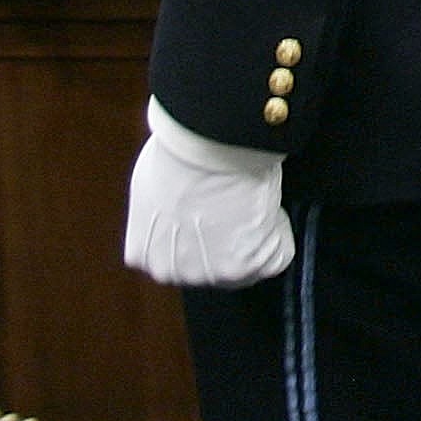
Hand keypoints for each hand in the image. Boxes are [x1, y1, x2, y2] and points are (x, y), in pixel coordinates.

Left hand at [124, 98, 293, 288]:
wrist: (209, 146)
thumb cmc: (182, 152)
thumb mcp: (154, 185)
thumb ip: (163, 214)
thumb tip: (184, 208)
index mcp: (141, 252)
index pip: (176, 254)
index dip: (201, 230)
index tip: (212, 209)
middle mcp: (169, 270)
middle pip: (209, 266)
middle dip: (226, 240)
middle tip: (235, 204)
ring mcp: (207, 274)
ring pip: (245, 264)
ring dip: (254, 236)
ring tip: (252, 202)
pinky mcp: (244, 267)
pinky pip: (276, 256)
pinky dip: (279, 233)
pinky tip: (268, 208)